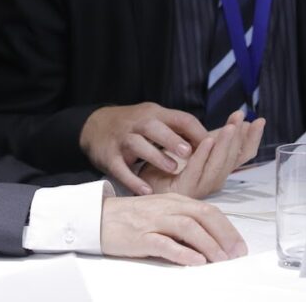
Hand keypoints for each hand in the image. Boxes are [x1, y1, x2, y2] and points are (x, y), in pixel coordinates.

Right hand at [80, 103, 207, 195]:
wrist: (94, 126)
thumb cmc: (133, 126)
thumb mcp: (155, 119)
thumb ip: (178, 129)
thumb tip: (209, 142)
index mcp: (154, 114)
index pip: (179, 118)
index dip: (195, 131)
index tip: (211, 145)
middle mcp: (137, 124)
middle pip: (155, 128)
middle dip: (172, 140)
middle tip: (189, 153)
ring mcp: (121, 139)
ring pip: (137, 145)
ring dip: (155, 156)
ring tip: (173, 169)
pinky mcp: (108, 155)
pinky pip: (120, 168)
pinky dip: (133, 180)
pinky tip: (146, 191)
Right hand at [100, 193, 247, 265]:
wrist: (98, 217)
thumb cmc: (132, 217)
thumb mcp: (161, 212)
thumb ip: (183, 219)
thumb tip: (211, 238)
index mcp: (175, 200)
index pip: (209, 210)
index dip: (228, 228)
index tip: (239, 246)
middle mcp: (167, 207)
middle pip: (203, 216)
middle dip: (224, 236)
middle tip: (237, 254)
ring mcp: (153, 221)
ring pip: (188, 228)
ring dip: (209, 244)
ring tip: (221, 260)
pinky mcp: (140, 236)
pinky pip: (165, 243)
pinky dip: (183, 252)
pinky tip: (195, 260)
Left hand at [140, 111, 264, 197]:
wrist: (144, 182)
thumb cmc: (170, 164)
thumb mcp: (198, 147)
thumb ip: (217, 138)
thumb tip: (240, 123)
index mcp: (219, 171)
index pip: (242, 156)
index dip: (252, 139)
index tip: (259, 120)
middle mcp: (213, 181)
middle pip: (232, 160)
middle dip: (239, 137)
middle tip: (242, 117)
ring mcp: (200, 187)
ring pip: (217, 166)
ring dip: (224, 145)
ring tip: (230, 127)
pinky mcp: (183, 190)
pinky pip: (195, 171)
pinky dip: (203, 155)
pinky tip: (207, 140)